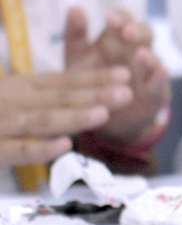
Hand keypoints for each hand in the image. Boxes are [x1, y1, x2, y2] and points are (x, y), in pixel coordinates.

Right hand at [0, 67, 131, 165]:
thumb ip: (44, 95)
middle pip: (61, 98)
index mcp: (23, 86)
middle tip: (127, 94)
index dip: (96, 78)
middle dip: (95, 96)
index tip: (126, 74)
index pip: (66, 81)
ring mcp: (4, 124)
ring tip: (103, 114)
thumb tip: (87, 92)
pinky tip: (65, 146)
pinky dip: (42, 148)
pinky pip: (20, 150)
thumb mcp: (13, 96)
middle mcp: (16, 101)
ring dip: (74, 117)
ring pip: (44, 121)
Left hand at [64, 8, 169, 142]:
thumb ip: (75, 35)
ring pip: (154, 58)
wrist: (101, 117)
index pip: (124, 21)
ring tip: (140, 55)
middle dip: (138, 32)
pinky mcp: (155, 92)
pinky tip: (160, 72)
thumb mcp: (77, 58)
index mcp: (116, 40)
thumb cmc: (90, 81)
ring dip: (148, 55)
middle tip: (127, 32)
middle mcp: (135, 52)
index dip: (120, 18)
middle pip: (144, 34)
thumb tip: (75, 6)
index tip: (109, 19)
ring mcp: (147, 71)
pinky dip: (161, 77)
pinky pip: (161, 82)